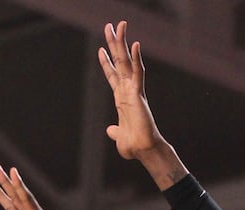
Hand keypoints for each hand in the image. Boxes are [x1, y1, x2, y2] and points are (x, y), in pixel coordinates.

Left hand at [98, 21, 162, 160]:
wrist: (143, 149)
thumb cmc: (134, 145)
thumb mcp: (118, 137)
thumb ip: (114, 131)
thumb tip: (110, 130)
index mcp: (121, 99)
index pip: (112, 76)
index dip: (106, 63)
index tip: (101, 50)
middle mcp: (127, 91)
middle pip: (119, 62)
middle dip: (114, 44)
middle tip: (110, 26)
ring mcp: (133, 90)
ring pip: (126, 61)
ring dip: (122, 43)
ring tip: (120, 25)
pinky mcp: (138, 93)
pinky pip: (137, 72)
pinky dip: (136, 58)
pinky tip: (135, 44)